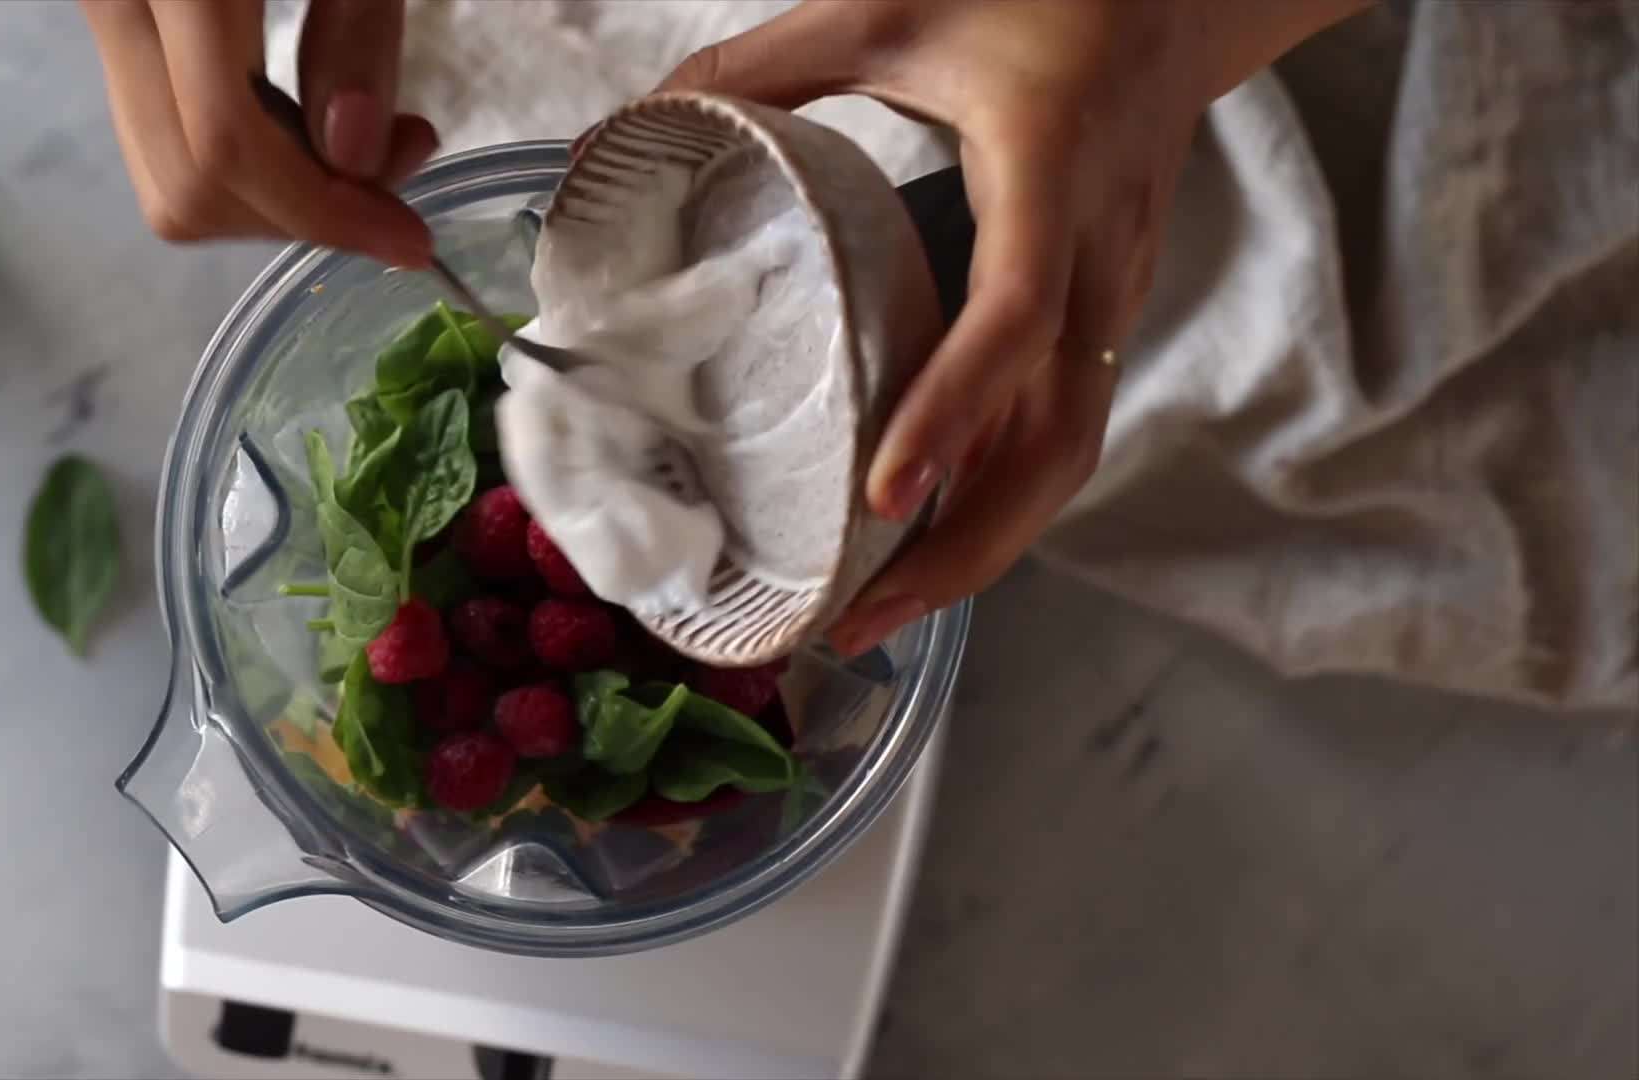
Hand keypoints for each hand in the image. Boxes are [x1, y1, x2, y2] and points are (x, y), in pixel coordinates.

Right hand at [82, 0, 435, 264]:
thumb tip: (352, 154)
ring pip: (167, 174)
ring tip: (363, 134)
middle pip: (187, 186)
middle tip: (397, 171)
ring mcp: (101, 7)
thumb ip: (359, 29)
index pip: (227, 149)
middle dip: (302, 214)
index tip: (412, 242)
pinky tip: (310, 110)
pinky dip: (247, 152)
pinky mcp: (116, 15)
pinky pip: (167, 127)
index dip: (327, 218)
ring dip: (276, 193)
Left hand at [657, 0, 1369, 652]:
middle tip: (862, 615)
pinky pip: (1065, 427)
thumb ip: (763, 67)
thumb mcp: (889, 8)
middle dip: (969, 546)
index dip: (956, 407)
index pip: (1017, 312)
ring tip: (883, 610)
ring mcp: (1118, 293)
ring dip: (987, 547)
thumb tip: (638, 125)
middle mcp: (1099, 254)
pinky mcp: (1110, 314)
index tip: (886, 495)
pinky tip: (930, 540)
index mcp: (1045, 172)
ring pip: (1070, 453)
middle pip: (1059, 436)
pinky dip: (1003, 499)